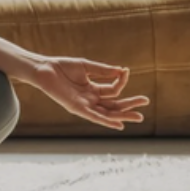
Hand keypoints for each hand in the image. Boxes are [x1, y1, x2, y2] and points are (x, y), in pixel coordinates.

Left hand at [28, 57, 149, 130]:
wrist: (44, 69)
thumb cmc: (63, 67)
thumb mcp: (86, 66)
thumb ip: (103, 70)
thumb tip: (121, 70)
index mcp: (93, 89)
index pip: (113, 89)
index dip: (121, 81)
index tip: (126, 71)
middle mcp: (90, 99)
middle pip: (114, 104)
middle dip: (130, 105)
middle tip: (145, 103)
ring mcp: (84, 105)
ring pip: (107, 112)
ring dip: (123, 115)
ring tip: (138, 116)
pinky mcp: (76, 108)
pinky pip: (94, 116)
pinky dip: (106, 120)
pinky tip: (118, 123)